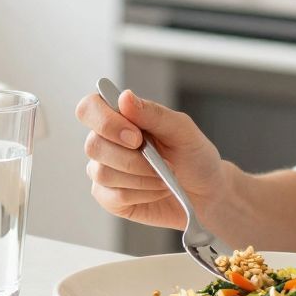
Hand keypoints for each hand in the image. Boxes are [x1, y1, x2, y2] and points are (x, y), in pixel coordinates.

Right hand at [76, 89, 229, 228]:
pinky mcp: (109, 198)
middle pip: (94, 145)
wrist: (206, 192)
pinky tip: (157, 191)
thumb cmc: (194, 156)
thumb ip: (153, 113)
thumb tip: (124, 97)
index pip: (89, 108)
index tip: (136, 137)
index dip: (105, 122)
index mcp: (120, 117)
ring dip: (142, 178)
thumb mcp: (182, 130)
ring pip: (103, 173)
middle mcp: (106, 142)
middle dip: (133, 158)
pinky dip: (142, 194)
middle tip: (164, 163)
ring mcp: (104, 170)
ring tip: (165, 178)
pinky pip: (113, 197)